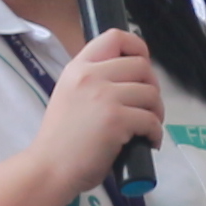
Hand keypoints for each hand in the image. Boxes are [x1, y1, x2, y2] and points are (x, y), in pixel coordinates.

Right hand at [21, 27, 165, 205]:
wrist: (49, 168)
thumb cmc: (60, 141)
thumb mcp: (70, 96)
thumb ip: (93, 83)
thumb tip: (129, 81)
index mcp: (78, 68)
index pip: (115, 37)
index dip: (138, 47)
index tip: (143, 65)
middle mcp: (91, 76)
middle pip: (141, 66)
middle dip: (152, 87)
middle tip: (147, 107)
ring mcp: (104, 96)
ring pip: (150, 93)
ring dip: (156, 112)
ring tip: (147, 128)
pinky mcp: (117, 119)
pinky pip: (151, 120)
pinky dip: (155, 134)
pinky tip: (147, 143)